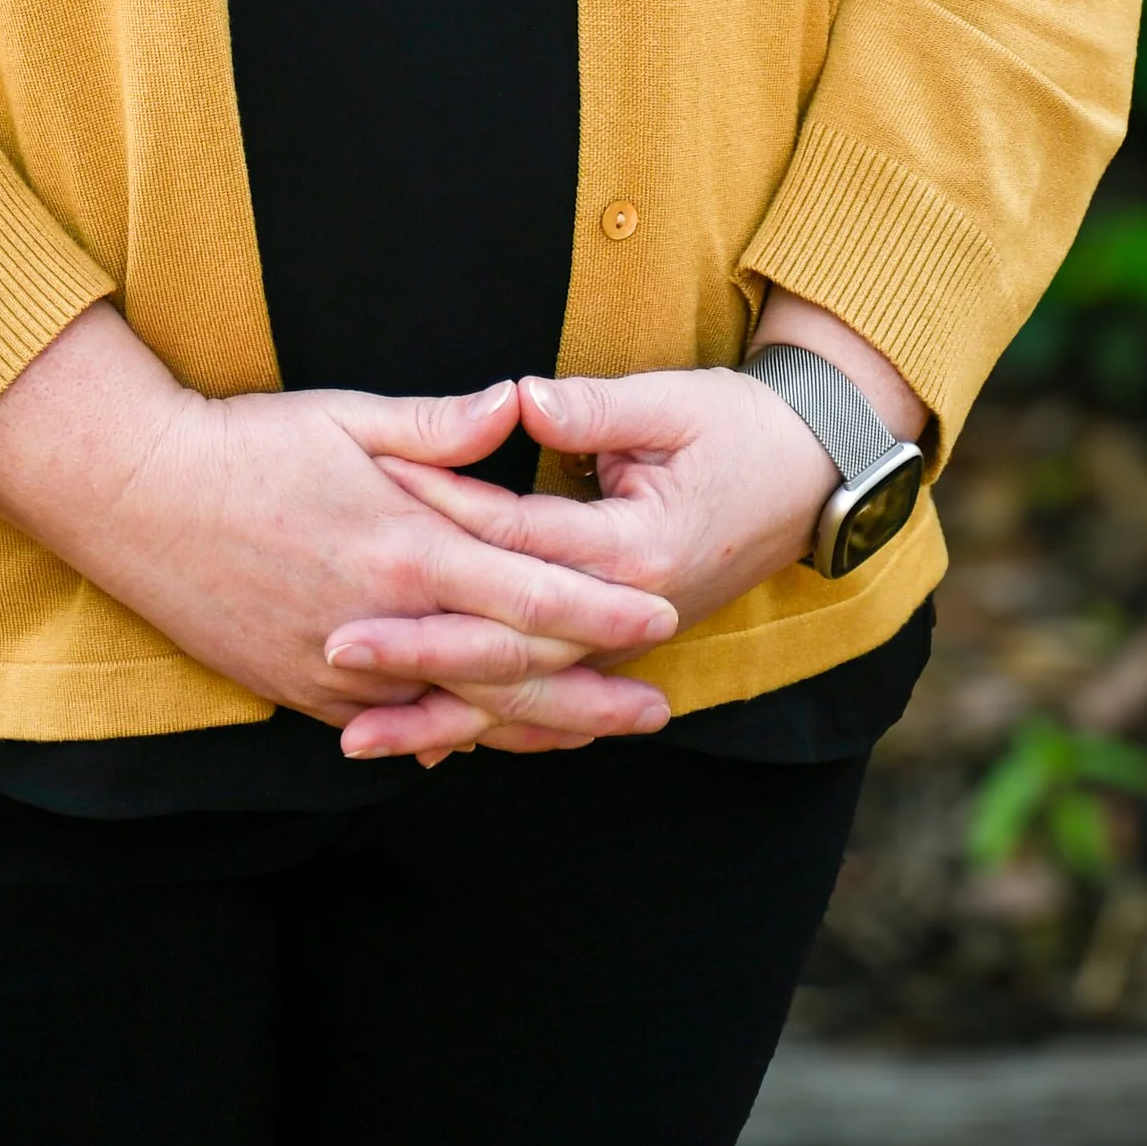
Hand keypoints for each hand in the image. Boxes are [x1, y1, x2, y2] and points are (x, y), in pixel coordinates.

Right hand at [0, 302, 676, 747]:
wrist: (137, 498)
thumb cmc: (246, 443)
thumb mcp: (348, 416)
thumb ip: (442, 428)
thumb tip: (517, 405)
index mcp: (406, 545)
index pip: (528, 590)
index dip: (601, 608)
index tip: (660, 615)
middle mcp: (383, 620)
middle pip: (510, 671)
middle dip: (590, 691)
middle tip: (656, 706)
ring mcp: (340, 668)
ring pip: (458, 712)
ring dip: (531, 727)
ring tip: (592, 736)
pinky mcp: (303, 691)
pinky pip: (395, 725)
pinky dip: (449, 734)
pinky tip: (486, 742)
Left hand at [324, 299, 931, 760]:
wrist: (812, 478)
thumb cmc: (740, 429)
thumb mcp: (674, 402)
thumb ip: (595, 408)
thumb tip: (523, 397)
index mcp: (634, 548)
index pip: (519, 544)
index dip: (443, 526)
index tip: (368, 522)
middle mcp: (628, 612)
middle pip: (508, 645)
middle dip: (418, 652)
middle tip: (333, 649)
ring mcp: (624, 641)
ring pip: (521, 693)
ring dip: (441, 717)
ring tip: (355, 735)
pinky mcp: (618, 647)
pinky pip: (547, 700)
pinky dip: (490, 727)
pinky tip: (430, 748)